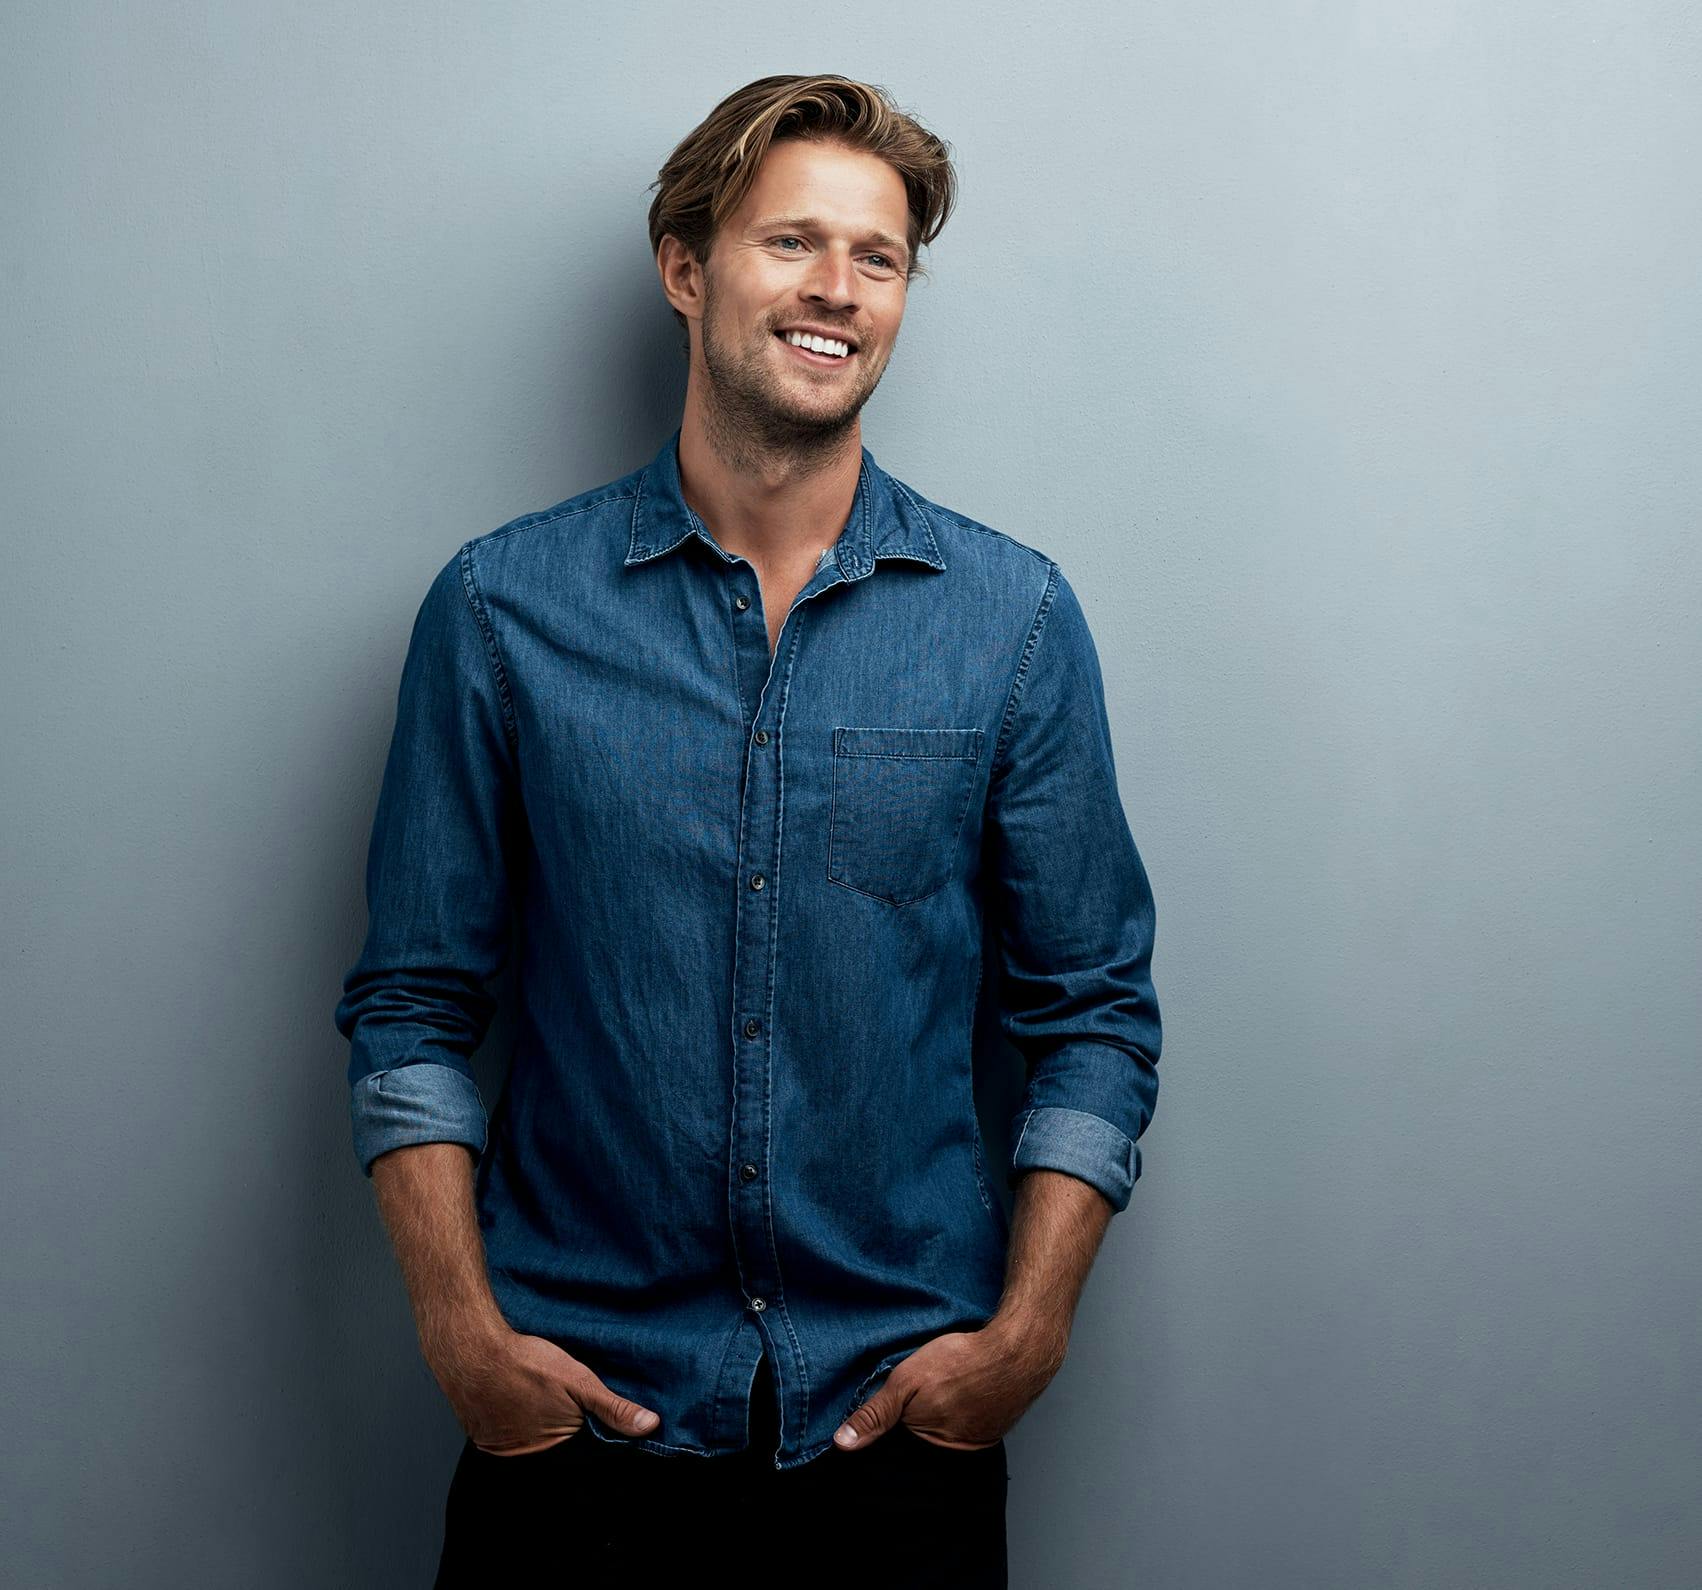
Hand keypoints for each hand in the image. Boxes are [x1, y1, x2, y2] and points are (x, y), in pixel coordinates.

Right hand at [425, 1322, 660, 1455]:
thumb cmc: (526, 1364)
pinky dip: (525, 1430)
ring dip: (548, 1436)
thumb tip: (650, 1426)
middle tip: (572, 1413)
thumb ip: (613, 1407)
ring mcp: (506, 1453)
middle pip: (564, 1458)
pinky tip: (528, 1409)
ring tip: (547, 1409)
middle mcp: (530, 1459)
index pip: (588, 1461)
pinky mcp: (488, 1443)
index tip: (605, 1432)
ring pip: (539, 1450)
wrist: (472, 1353)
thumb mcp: (578, 1380)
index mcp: (557, 1449)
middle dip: (575, 1443)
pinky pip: (515, 1442)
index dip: (599, 1446)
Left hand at [832, 1322, 1063, 1451]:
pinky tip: (960, 1394)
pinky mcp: (991, 1433)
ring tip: (943, 1392)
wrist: (1017, 1352)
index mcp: (925, 1443)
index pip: (896, 1451)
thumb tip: (842, 1443)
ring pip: (943, 1439)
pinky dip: (959, 1415)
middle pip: (919, 1447)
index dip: (889, 1432)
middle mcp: (950, 1453)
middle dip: (912, 1428)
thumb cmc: (961, 1361)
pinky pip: (965, 1430)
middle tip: (924, 1395)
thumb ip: (876, 1412)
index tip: (891, 1410)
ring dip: (937, 1421)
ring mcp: (974, 1444)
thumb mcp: (907, 1379)